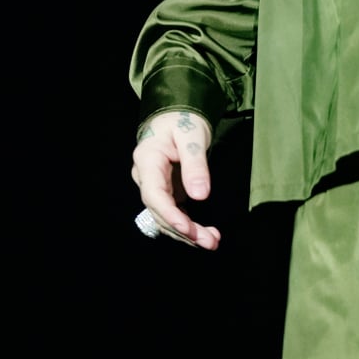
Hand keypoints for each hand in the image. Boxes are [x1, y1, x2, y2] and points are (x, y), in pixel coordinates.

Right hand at [130, 110, 221, 249]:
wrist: (176, 115)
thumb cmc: (182, 119)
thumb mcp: (192, 135)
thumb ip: (195, 164)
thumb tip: (200, 195)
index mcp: (147, 160)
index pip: (154, 194)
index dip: (170, 215)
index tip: (188, 229)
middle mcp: (146, 178)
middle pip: (160, 211)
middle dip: (184, 230)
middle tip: (209, 242)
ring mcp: (155, 187)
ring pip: (166, 217)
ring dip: (187, 233)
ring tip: (212, 242)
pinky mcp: (166, 192)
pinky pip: (174, 213)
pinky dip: (189, 226)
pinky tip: (205, 234)